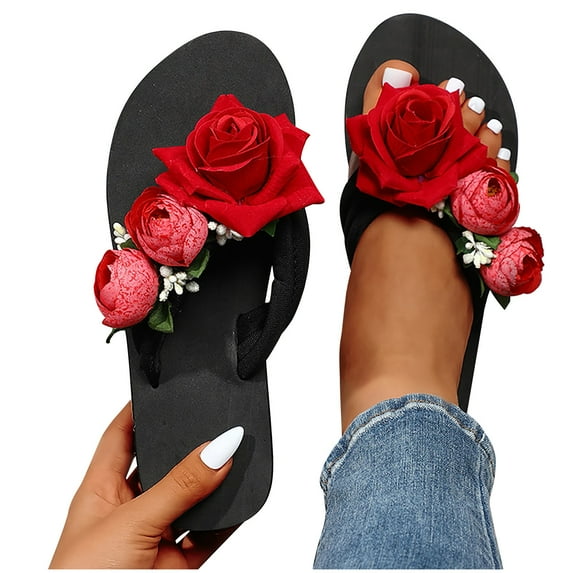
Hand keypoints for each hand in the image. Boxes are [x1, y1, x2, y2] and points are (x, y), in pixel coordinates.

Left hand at [50, 402, 241, 568]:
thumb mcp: (131, 524)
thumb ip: (178, 487)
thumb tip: (218, 450)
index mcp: (100, 491)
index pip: (121, 435)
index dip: (140, 408)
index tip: (166, 388)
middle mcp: (128, 510)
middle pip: (162, 463)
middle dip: (187, 445)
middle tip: (214, 422)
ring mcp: (154, 537)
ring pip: (190, 498)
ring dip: (213, 482)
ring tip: (235, 457)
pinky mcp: (176, 564)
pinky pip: (209, 534)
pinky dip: (228, 518)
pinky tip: (241, 499)